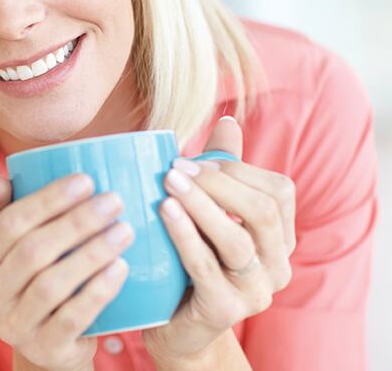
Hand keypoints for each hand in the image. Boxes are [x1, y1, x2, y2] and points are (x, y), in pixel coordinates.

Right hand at [0, 172, 133, 370]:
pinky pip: (71, 319)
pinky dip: (97, 291)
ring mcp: (14, 326)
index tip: (87, 180)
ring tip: (124, 230)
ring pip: (51, 285)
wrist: (51, 338)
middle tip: (114, 201)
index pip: (10, 222)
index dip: (48, 200)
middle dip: (77, 222)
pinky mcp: (44, 349)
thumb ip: (3, 208)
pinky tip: (121, 267)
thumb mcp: (17, 240)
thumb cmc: (37, 272)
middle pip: (32, 251)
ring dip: (91, 253)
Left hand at [142, 116, 295, 365]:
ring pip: (237, 240)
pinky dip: (185, 235)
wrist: (179, 323)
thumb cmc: (195, 256)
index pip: (278, 190)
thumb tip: (228, 120)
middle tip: (176, 168)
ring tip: (168, 183)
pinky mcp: (227, 310)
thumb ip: (223, 169)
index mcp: (280, 236)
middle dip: (218, 183)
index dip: (236, 170)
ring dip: (201, 205)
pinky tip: (164, 212)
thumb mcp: (211, 211)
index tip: (192, 160)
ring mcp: (256, 291)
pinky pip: (207, 267)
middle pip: (263, 212)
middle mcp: (277, 264)